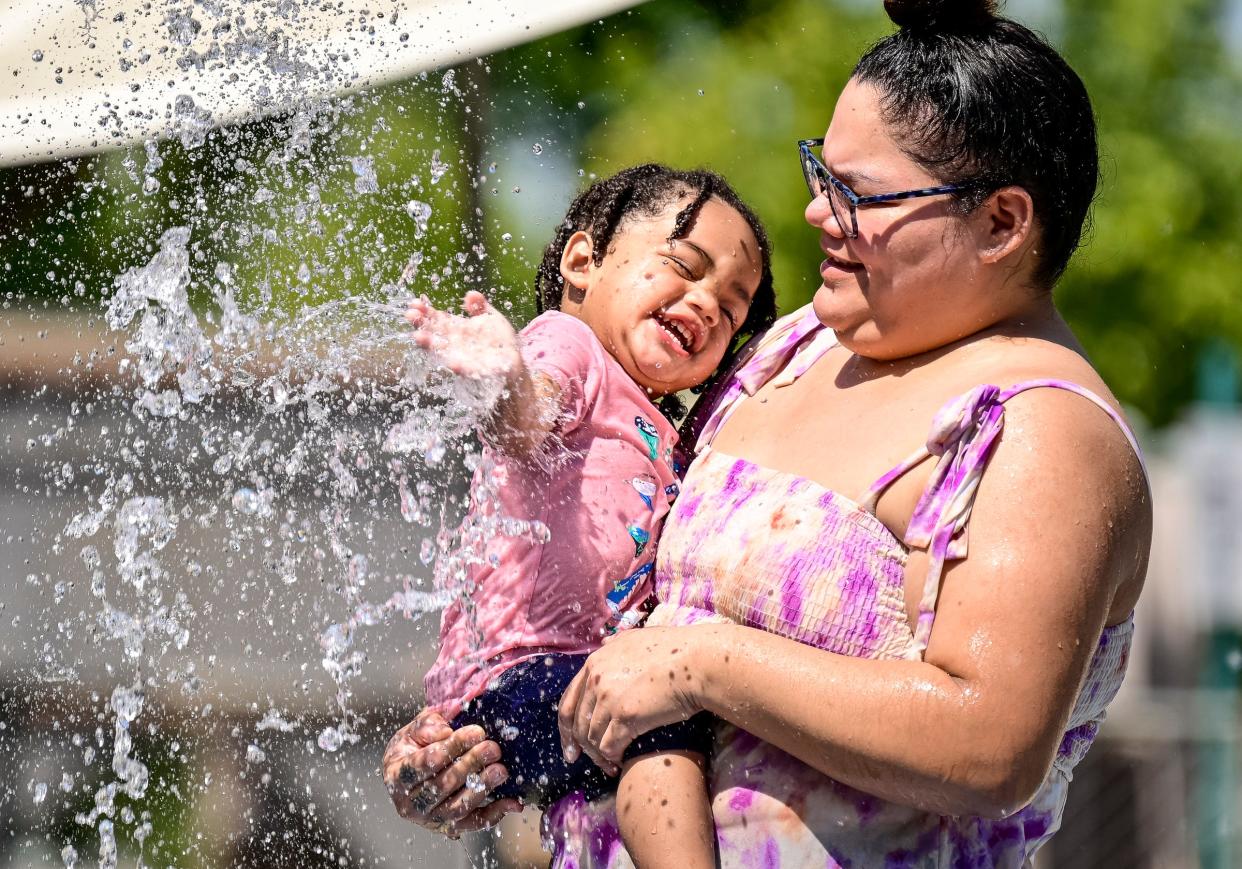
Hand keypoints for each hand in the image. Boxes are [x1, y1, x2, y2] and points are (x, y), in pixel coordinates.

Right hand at [382, 708, 521, 836]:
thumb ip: (426, 726)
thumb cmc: (414, 746)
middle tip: (493, 747)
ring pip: (457, 808)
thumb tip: (444, 731)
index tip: (476, 732)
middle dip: (470, 764)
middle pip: (441, 786)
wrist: (412, 771)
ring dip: (482, 788)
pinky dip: (495, 814)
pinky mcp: (450, 827)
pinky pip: (473, 823)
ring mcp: (430, 819)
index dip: (450, 748)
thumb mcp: (413, 730)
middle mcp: (410, 804)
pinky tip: (513, 803)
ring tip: (501, 770)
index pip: (421, 764)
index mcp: (397, 776)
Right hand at [405, 291, 521, 380]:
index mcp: (456, 329)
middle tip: (410, 315)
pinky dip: (459, 367)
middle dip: (421, 325)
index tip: (414, 303)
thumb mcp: (491, 318)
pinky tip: (453, 363)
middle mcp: (454, 344)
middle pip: (433, 333)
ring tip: (418, 337)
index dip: (425, 311)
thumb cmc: (498, 340)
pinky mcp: (475, 371)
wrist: (514, 364)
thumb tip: (471, 294)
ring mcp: (461, 358)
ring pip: (442, 352)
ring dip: (430, 345)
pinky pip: (466, 370)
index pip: (436, 319)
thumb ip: (480, 307)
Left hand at [557, 627, 708, 773]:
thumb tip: (605, 644)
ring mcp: (609, 698)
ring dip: (598, 755)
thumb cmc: (675, 650)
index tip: (570, 741)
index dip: (566, 724)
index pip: (568, 699)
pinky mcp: (625, 716)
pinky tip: (619, 763)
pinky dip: (611, 758)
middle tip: (579, 760)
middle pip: (576, 721)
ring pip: (591, 737)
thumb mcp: (637, 638)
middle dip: (576, 745)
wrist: (697, 662)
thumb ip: (616, 643)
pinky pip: (608, 746)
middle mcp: (597, 679)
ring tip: (609, 764)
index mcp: (596, 662)